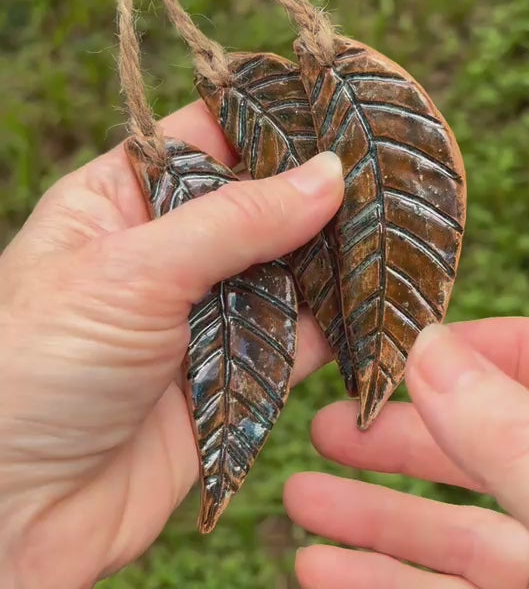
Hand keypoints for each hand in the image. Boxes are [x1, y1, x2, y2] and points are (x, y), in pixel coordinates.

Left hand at [0, 101, 343, 588]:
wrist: (15, 513)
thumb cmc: (31, 372)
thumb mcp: (130, 272)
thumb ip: (234, 222)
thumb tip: (326, 174)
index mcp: (125, 202)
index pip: (208, 138)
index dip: (270, 119)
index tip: (339, 106)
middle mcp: (171, 253)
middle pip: (261, 206)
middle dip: (318, 193)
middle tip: (389, 170)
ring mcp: (207, 314)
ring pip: (289, 272)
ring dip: (336, 259)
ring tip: (400, 229)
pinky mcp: (235, 373)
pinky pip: (301, 339)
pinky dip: (338, 324)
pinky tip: (377, 301)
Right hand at [285, 318, 528, 587]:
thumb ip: (522, 444)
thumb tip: (433, 350)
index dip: (506, 343)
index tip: (420, 349)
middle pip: (500, 446)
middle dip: (406, 439)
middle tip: (330, 428)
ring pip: (467, 530)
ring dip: (379, 516)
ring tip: (304, 500)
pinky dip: (390, 583)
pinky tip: (326, 573)